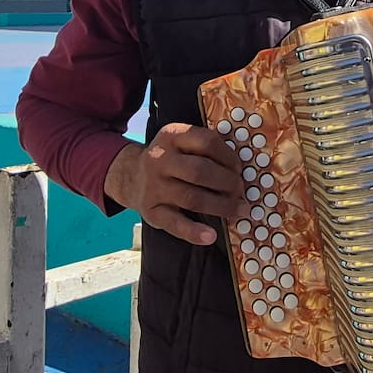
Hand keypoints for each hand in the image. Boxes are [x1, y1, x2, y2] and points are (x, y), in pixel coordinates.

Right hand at [104, 123, 244, 244]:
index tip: (239, 168)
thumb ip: (206, 149)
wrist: (131, 176)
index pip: (207, 142)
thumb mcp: (181, 143)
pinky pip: (175, 223)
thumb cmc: (170, 160)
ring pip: (193, 198)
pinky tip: (211, 235)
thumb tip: (240, 170)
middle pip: (201, 171)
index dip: (229, 156)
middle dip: (228, 183)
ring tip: (238, 210)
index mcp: (172, 136)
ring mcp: (154, 186)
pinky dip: (194, 232)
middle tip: (240, 190)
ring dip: (221, 206)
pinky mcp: (151, 211)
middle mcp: (160, 159)